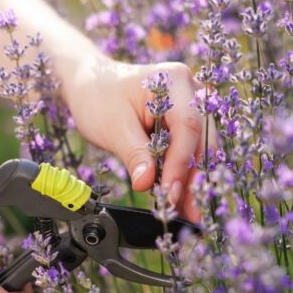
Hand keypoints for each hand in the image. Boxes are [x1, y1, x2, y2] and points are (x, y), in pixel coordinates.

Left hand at [64, 58, 216, 222]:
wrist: (90, 85)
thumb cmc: (98, 98)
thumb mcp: (114, 128)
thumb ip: (135, 155)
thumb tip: (146, 184)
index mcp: (174, 81)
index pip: (187, 127)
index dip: (181, 163)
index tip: (170, 193)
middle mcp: (191, 91)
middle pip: (202, 139)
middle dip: (194, 178)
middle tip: (189, 212)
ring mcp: (192, 106)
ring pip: (201, 149)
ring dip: (193, 181)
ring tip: (185, 212)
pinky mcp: (186, 123)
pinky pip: (191, 151)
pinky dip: (184, 175)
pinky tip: (180, 199)